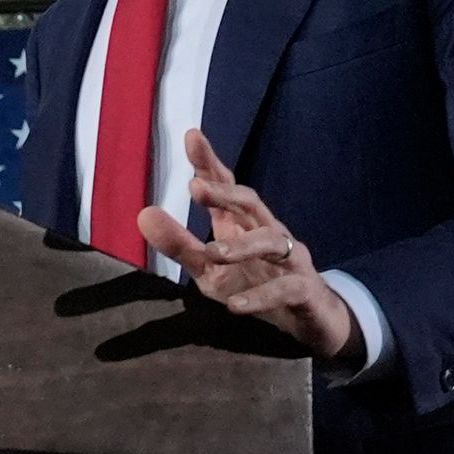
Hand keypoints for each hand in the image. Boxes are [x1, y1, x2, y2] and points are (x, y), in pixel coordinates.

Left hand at [139, 129, 361, 361]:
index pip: (228, 187)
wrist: (308, 317)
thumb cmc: (256, 284)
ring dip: (241, 247)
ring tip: (213, 252)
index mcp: (244, 224)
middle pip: (251, 204)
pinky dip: (260, 297)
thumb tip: (144, 214)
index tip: (192, 137)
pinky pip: (284, 289)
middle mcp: (270, 233)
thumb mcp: (210, 270)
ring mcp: (290, 260)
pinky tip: (236, 305)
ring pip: (271, 242)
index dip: (210, 163)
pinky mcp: (303, 290)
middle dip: (226, 193)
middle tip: (195, 186)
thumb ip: (180, 245)